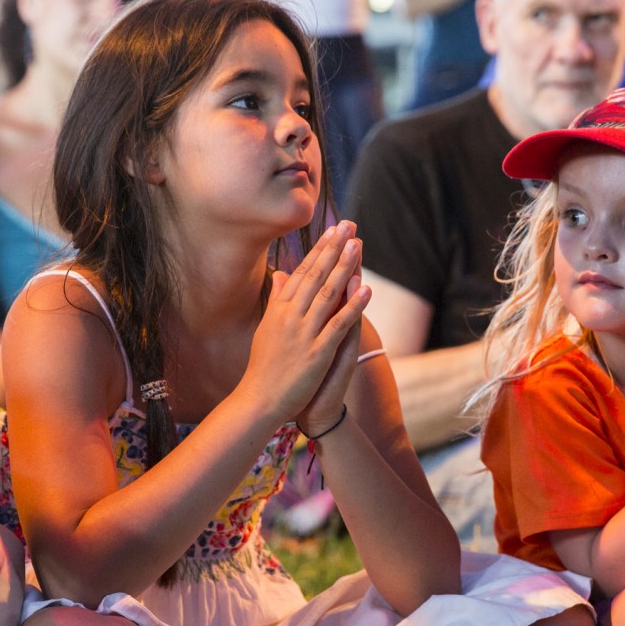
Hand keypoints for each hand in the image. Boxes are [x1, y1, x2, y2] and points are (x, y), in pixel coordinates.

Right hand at [237, 221, 367, 423]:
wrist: (258, 400)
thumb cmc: (263, 366)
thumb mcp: (267, 327)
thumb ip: (276, 299)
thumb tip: (281, 274)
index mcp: (279, 309)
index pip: (302, 272)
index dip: (319, 249)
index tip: (332, 229)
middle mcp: (290, 316)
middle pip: (315, 276)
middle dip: (333, 249)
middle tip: (348, 225)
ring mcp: (303, 333)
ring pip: (327, 293)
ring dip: (344, 268)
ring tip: (357, 245)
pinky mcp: (316, 353)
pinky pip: (338, 324)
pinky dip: (353, 305)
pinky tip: (366, 288)